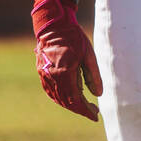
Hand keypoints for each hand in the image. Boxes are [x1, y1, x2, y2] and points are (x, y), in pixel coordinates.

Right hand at [31, 0, 102, 120]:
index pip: (75, 100)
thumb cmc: (73, 37)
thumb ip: (93, 76)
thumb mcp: (88, 54)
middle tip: (93, 111)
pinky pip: (51, 91)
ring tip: (84, 105)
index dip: (86, 110)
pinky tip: (69, 98)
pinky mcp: (41, 73)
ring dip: (71, 105)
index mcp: (65, 73)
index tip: (95, 116)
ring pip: (58, 98)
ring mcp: (45, 76)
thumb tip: (98, 94)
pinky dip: (61, 98)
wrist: (53, 24)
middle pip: (66, 101)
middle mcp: (52, 77)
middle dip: (80, 109)